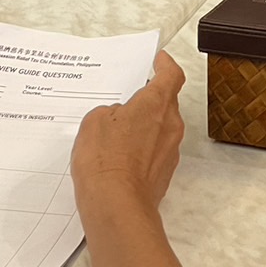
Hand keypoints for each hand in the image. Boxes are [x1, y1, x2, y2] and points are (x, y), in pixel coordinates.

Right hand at [72, 52, 185, 220]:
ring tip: (117, 133)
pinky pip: (155, 152)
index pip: (171, 75)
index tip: (160, 60)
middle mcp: (170, 125)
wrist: (116, 206)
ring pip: (161, 128)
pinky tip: (120, 157)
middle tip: (129, 99)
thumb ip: (109, 111)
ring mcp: (170, 150)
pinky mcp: (164, 173)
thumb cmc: (106, 161)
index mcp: (156, 103)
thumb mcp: (94, 121)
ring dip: (144, 127)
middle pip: (166, 102)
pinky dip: (142, 150)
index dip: (166, 65)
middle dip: (149, 100)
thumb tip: (117, 117)